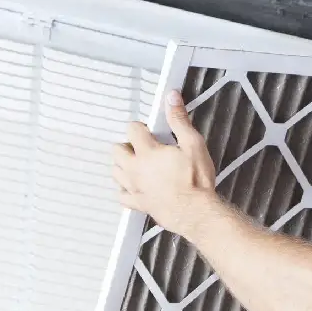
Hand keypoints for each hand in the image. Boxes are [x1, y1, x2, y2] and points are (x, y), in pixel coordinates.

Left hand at [112, 91, 218, 238]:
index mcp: (147, 151)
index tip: (151, 132)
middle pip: (117, 150)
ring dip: (123, 165)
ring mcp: (134, 187)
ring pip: (115, 170)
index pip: (132, 130)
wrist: (196, 213)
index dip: (141, 128)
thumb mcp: (193, 145)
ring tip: (139, 165)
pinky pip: (121, 195)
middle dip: (128, 145)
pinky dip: (125, 189)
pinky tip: (135, 187)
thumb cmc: (196, 181)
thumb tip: (171, 97)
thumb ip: (179, 121)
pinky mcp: (138, 203)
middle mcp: (135, 168)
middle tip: (145, 148)